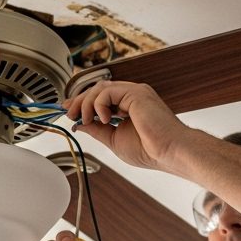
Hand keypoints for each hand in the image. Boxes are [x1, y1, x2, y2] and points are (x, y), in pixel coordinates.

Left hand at [64, 81, 194, 172]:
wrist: (170, 152)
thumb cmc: (150, 150)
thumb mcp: (114, 140)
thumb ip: (97, 129)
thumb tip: (80, 124)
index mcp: (129, 106)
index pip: (101, 97)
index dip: (83, 102)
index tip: (70, 111)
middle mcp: (131, 96)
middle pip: (98, 89)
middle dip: (80, 101)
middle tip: (70, 114)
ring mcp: (134, 92)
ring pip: (100, 88)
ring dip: (86, 103)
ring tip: (86, 119)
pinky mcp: (135, 93)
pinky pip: (107, 91)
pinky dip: (99, 104)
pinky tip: (104, 119)